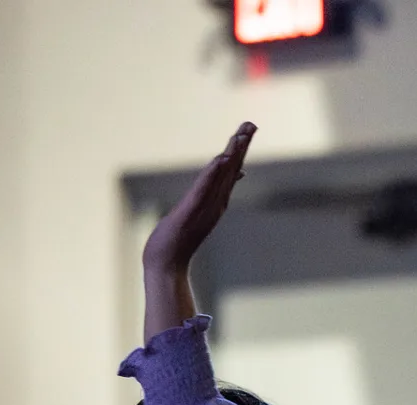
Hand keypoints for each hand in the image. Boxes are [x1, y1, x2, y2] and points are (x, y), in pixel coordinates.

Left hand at [142, 122, 254, 274]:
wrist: (165, 266)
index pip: (230, 171)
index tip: (247, 130)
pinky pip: (204, 190)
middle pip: (231, 169)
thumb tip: (210, 201)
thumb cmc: (175, 244)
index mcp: (214, 202)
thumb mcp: (193, 217)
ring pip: (221, 177)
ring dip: (232, 156)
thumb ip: (205, 203)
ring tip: (240, 136)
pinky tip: (220, 160)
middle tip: (251, 124)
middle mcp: (214, 203)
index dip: (239, 150)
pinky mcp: (191, 212)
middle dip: (240, 146)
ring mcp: (204, 208)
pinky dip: (213, 175)